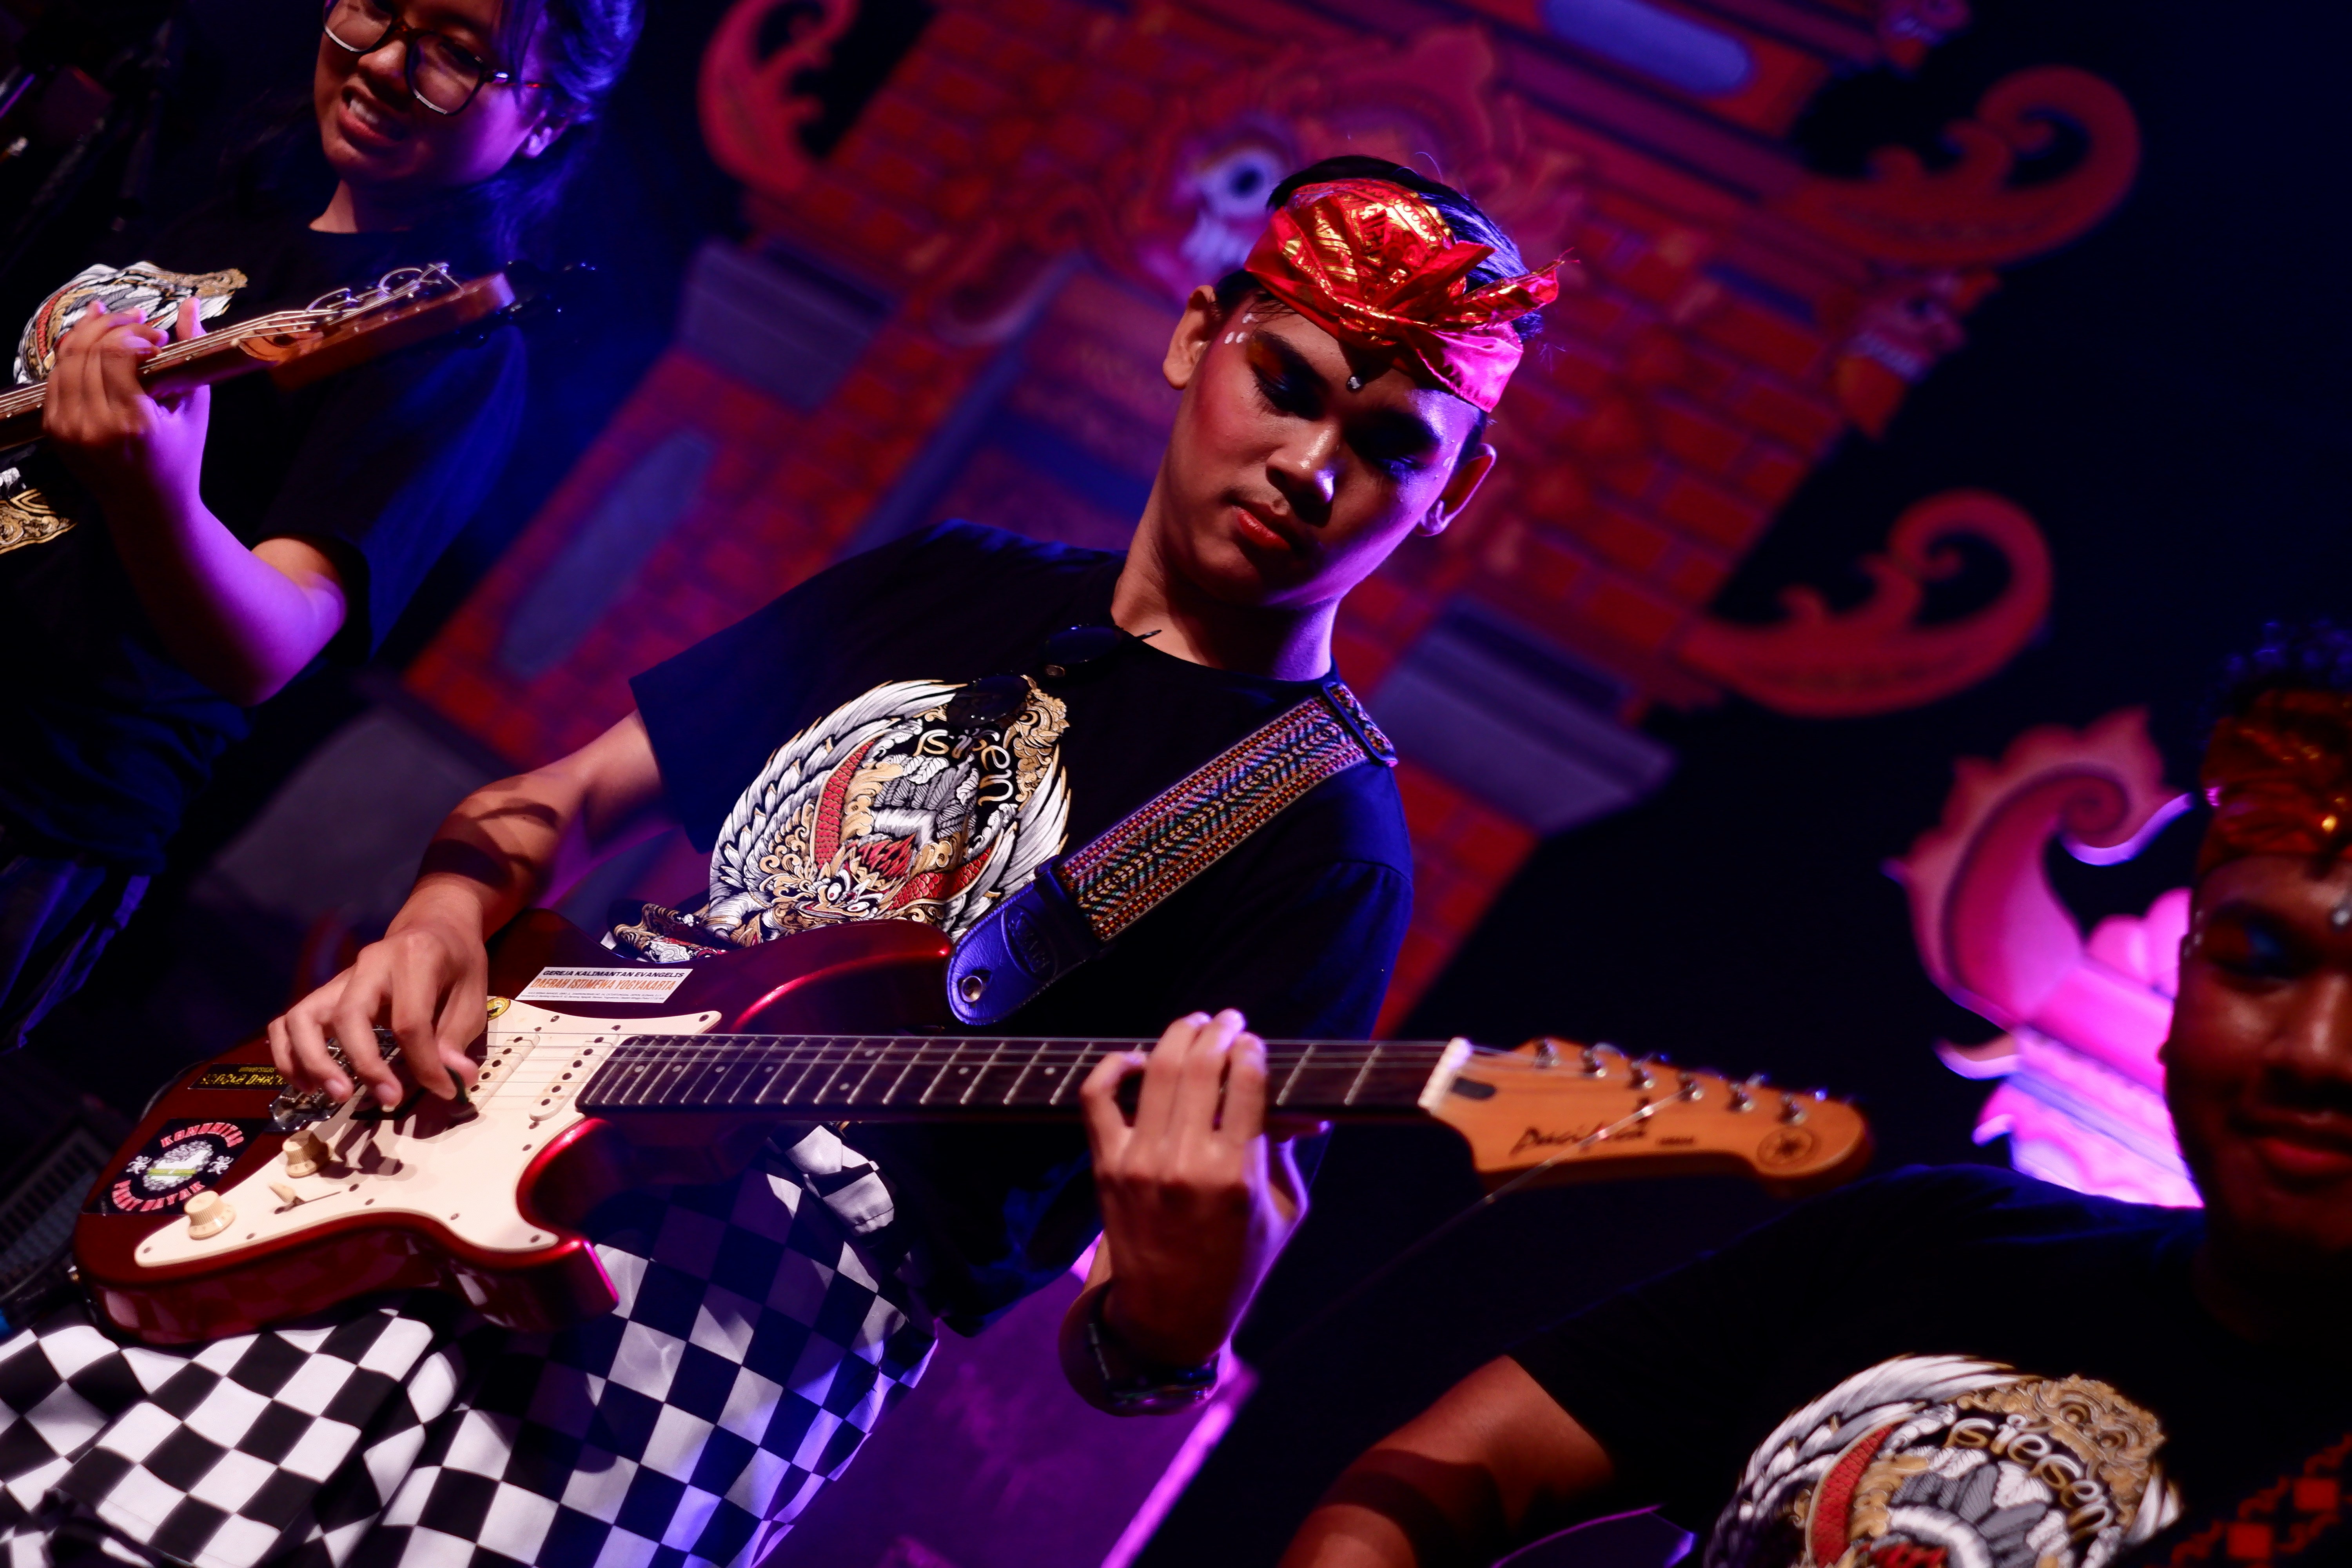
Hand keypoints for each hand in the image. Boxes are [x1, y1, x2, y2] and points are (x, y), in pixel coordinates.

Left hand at [42, 299, 210, 520]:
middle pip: (88, 351)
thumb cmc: (180, 458)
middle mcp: (93, 426)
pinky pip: (56, 377)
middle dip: (112, 326)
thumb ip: (192, 355)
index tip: (158, 337)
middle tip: (137, 320)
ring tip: (114, 322)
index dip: (135, 333)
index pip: (117, 354)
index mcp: (133, 424)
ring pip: (66, 359)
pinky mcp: (53, 429)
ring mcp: (67, 429)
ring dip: (89, 333)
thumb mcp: (195, 409)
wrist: (148, 507)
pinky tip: (91, 341)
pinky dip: (72, 354)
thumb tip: (191, 304)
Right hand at [267, 887, 487, 1106]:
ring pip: (304, 1017)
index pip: (409, 1021)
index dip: (424, 1063)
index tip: (443, 1089)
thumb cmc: (456, 960)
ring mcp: (340, 977)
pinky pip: (289, 1021)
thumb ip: (458, 1036)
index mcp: (414, 958)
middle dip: (365, 1063)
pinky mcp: (325, 992)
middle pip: (349, 1014)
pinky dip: (289, 1055)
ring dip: (313, 1061)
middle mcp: (369, 963)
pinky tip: (309, 1084)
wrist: (434, 924)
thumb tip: (456, 1080)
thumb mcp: (473, 993)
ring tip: (339, 1095)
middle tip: (388, 1098)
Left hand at [1079, 1009, 1308, 1367]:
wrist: (1172, 1315)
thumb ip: (1285, 1150)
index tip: (1256, 1044)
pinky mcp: (1107, 1167)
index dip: (1253, 1050)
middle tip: (1230, 1021)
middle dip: (1220, 1030)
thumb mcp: (1284, 1211)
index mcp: (1237, 1176)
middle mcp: (1186, 1164)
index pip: (1246, 1081)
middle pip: (1201, 1065)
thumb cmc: (1239, 1261)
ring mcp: (1140, 1163)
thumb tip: (1298, 1101)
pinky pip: (1098, 1097)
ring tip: (1196, 1024)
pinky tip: (1137, 1059)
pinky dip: (1114, 1066)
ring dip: (1179, 1034)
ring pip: (1156, 1070)